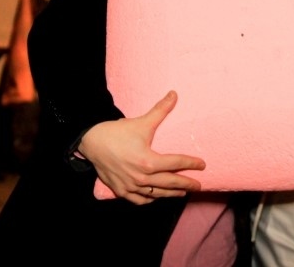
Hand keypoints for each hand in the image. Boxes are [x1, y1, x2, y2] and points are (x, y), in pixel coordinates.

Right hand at [79, 90, 205, 204]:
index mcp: (149, 161)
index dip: (191, 163)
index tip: (202, 165)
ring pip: (156, 193)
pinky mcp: (121, 190)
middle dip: (186, 184)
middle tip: (198, 185)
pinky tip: (156, 197)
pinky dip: (150, 199)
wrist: (91, 142)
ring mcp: (131, 186)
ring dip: (171, 193)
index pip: (176, 163)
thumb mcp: (142, 122)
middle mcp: (141, 177)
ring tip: (182, 192)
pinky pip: (139, 200)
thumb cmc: (117, 132)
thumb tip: (174, 94)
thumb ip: (160, 110)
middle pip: (170, 183)